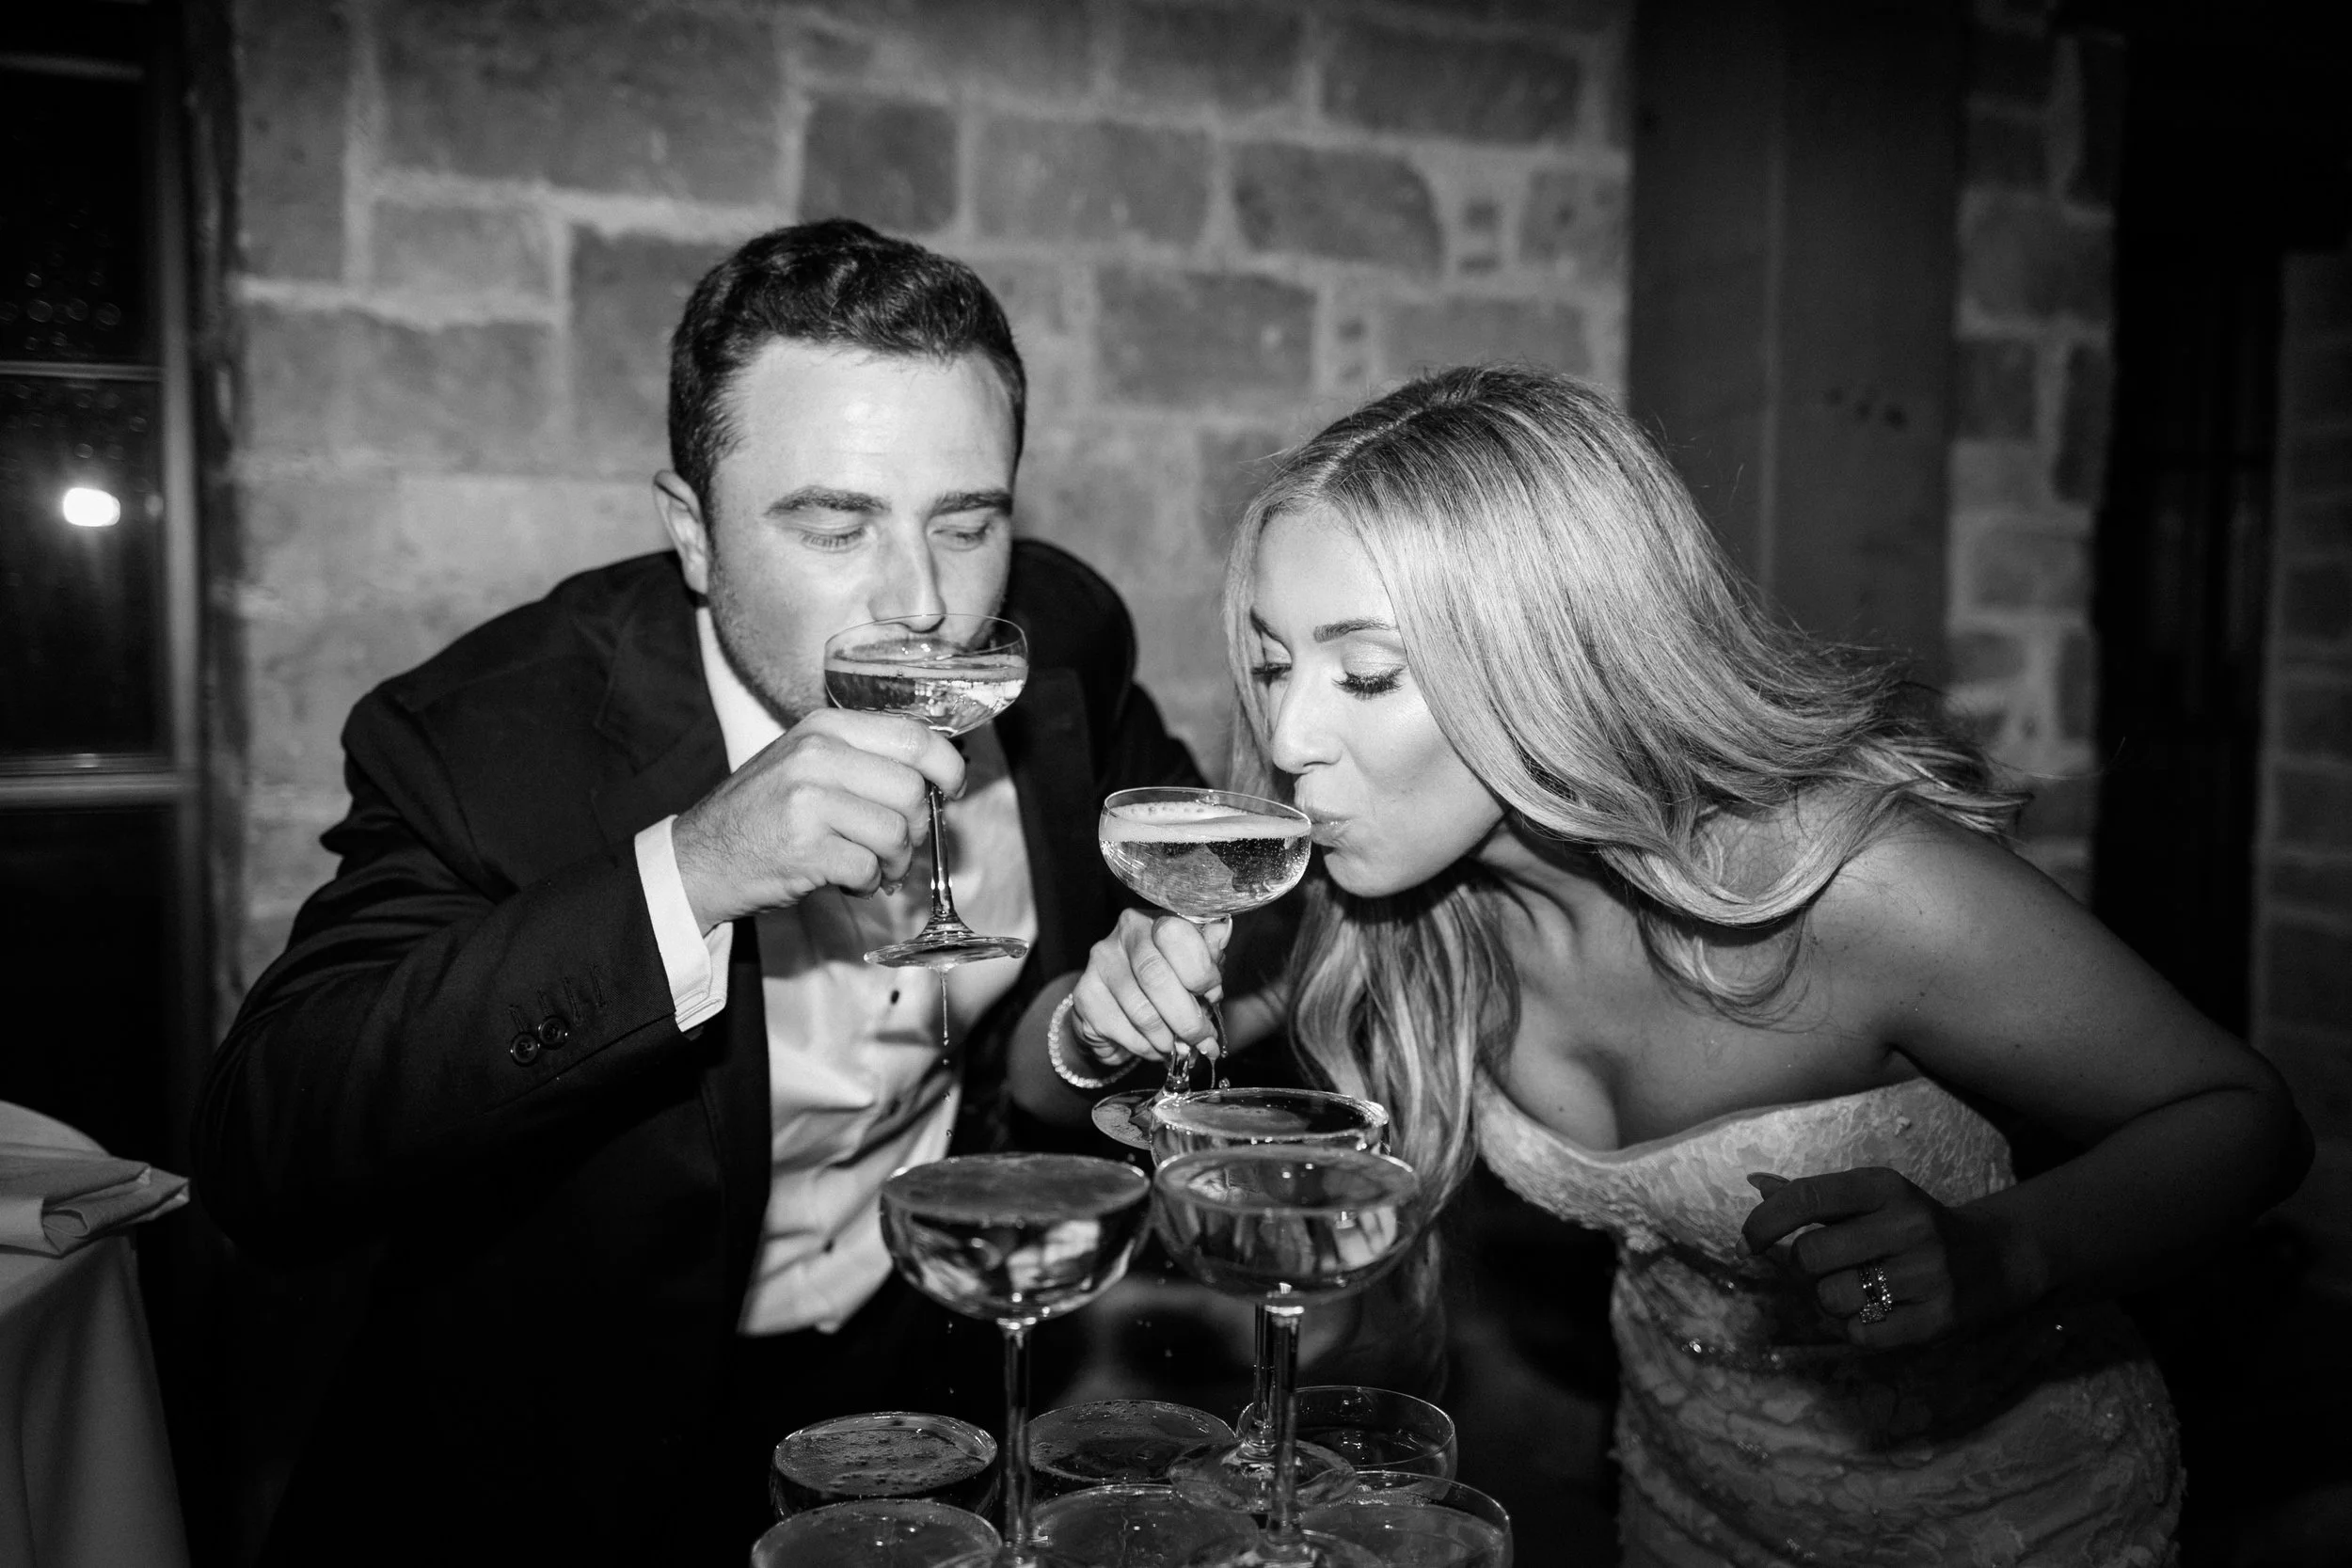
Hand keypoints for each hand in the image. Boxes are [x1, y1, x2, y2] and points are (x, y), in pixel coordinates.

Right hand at [671, 709, 964, 928]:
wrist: (699, 856)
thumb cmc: (763, 811)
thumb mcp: (806, 761)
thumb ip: (864, 757)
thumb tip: (937, 774)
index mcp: (825, 727)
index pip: (913, 736)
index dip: (947, 767)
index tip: (953, 788)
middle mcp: (816, 756)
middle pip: (912, 790)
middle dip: (918, 827)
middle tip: (900, 844)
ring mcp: (808, 802)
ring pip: (896, 833)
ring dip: (896, 861)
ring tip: (874, 867)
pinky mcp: (804, 849)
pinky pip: (869, 868)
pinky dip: (868, 883)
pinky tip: (849, 880)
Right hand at [1068, 909, 1230, 1066]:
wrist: (1119, 1004)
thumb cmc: (1167, 979)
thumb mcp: (1195, 964)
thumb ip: (1208, 953)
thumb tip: (1220, 932)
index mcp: (1155, 920)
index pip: (1174, 934)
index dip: (1199, 971)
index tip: (1212, 995)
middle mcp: (1122, 935)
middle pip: (1155, 977)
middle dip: (1187, 1018)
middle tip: (1203, 1040)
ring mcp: (1099, 964)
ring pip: (1140, 1011)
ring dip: (1168, 1038)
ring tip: (1181, 1047)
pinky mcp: (1085, 996)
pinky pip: (1122, 1031)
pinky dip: (1146, 1047)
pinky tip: (1155, 1047)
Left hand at [1740, 1167, 2022, 1347]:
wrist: (1992, 1259)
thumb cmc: (1910, 1225)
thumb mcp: (1869, 1198)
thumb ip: (1812, 1195)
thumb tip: (1756, 1184)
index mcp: (1885, 1187)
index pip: (1807, 1197)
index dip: (1765, 1221)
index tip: (1750, 1241)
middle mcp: (1909, 1225)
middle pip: (1810, 1256)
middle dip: (1802, 1267)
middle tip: (1822, 1267)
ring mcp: (1928, 1272)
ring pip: (1831, 1298)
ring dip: (1829, 1299)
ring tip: (1855, 1288)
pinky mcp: (1938, 1318)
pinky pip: (1860, 1334)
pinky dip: (1855, 1327)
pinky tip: (1877, 1310)